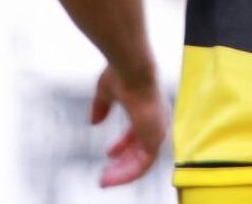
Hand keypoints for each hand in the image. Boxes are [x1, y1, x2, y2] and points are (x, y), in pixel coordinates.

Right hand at [91, 65, 166, 186]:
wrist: (133, 70)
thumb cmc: (122, 75)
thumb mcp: (106, 93)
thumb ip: (102, 107)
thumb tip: (94, 122)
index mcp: (148, 110)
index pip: (138, 133)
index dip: (123, 145)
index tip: (109, 153)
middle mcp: (156, 121)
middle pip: (141, 149)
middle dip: (123, 163)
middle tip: (105, 174)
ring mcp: (157, 130)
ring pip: (142, 161)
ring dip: (123, 173)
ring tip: (104, 181)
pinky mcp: (155, 139)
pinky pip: (143, 165)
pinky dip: (127, 174)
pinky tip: (110, 179)